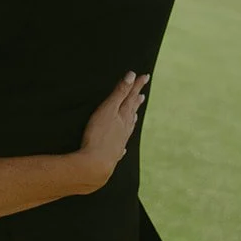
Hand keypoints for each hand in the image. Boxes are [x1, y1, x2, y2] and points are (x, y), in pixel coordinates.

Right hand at [78, 73, 149, 191]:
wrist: (96, 164)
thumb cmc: (98, 135)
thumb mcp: (108, 109)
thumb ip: (119, 93)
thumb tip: (132, 76)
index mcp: (123, 115)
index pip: (131, 97)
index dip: (136, 86)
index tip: (145, 77)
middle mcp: (124, 128)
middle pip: (131, 111)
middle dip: (135, 100)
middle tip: (142, 94)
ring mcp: (120, 141)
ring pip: (128, 127)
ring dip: (131, 118)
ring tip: (135, 113)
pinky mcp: (113, 153)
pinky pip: (121, 145)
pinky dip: (122, 141)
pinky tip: (123, 146)